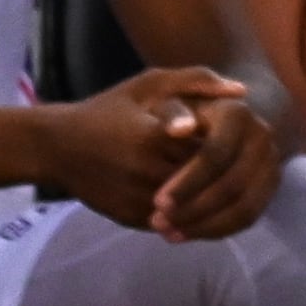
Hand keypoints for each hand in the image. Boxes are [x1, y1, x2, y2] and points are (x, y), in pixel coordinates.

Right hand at [40, 65, 240, 232]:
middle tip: (247, 172)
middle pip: (206, 183)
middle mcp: (143, 170)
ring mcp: (136, 197)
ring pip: (194, 209)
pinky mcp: (131, 217)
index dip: (232, 152)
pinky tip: (209, 207)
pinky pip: (175, 224)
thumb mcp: (149, 84)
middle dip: (228, 179)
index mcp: (152, 135)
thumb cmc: (110, 110)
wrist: (58, 146)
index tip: (245, 150)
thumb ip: (196, 81)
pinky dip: (194, 219)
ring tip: (234, 191)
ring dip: (216, 203)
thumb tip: (242, 92)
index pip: (211, 151)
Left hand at [149, 93, 283, 240]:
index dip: (188, 182)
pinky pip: (247, 218)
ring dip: (205, 225)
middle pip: (233, 185)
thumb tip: (181, 131)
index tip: (158, 202)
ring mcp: (271, 164)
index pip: (216, 155)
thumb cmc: (177, 110)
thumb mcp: (167, 101)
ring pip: (244, 208)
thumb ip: (171, 113)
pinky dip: (216, 230)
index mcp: (237, 114)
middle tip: (158, 222)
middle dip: (194, 209)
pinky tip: (184, 233)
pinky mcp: (269, 187)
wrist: (210, 118)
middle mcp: (262, 137)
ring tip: (168, 233)